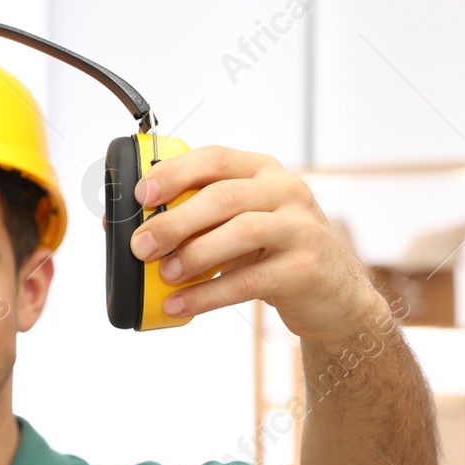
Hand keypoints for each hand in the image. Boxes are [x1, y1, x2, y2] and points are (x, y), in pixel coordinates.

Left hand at [128, 145, 380, 342]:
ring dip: (194, 254)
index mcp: (264, 171)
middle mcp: (287, 191)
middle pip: (224, 196)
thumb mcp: (241, 225)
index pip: (216, 159)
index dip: (175, 173)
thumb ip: (198, 220)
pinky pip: (248, 281)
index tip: (141, 195)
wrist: (334, 296)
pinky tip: (180, 304)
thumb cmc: (274, 254)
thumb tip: (130, 228)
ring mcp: (301, 228)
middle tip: (141, 245)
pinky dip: (208, 295)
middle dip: (175, 220)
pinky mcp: (305, 268)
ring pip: (241, 231)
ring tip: (165, 273)